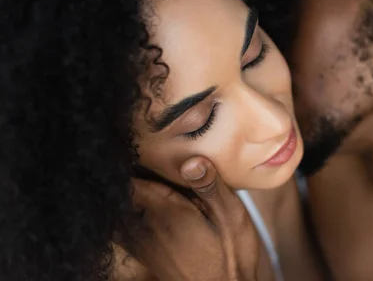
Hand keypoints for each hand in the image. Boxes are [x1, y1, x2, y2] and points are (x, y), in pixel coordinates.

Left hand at [125, 158, 259, 280]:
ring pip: (116, 213)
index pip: (132, 182)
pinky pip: (120, 230)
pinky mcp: (146, 254)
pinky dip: (119, 214)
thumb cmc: (231, 255)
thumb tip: (191, 159)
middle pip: (119, 195)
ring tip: (127, 175)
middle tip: (124, 154)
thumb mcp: (231, 217)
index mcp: (167, 212)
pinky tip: (133, 205)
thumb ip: (210, 187)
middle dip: (119, 174)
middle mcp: (148, 227)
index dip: (126, 160)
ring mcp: (144, 243)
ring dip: (118, 193)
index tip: (127, 143)